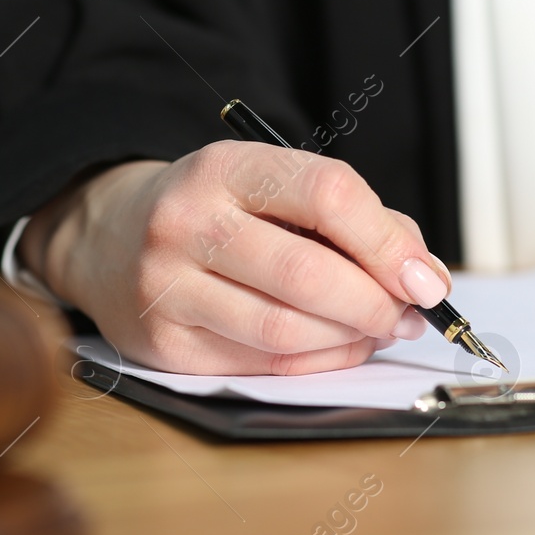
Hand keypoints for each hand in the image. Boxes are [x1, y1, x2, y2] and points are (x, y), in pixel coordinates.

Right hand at [20, 143, 453, 373]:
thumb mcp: (271, 184)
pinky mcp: (165, 346)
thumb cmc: (214, 211)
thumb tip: (419, 275)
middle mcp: (186, 223)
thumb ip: (350, 218)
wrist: (108, 238)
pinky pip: (263, 366)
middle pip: (308, 274)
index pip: (326, 194)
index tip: (425, 278)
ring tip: (375, 330)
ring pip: (286, 332)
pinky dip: (317, 362)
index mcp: (223, 168)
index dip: (388, 242)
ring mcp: (167, 288)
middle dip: (376, 303)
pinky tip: (334, 347)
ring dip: (350, 339)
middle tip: (408, 314)